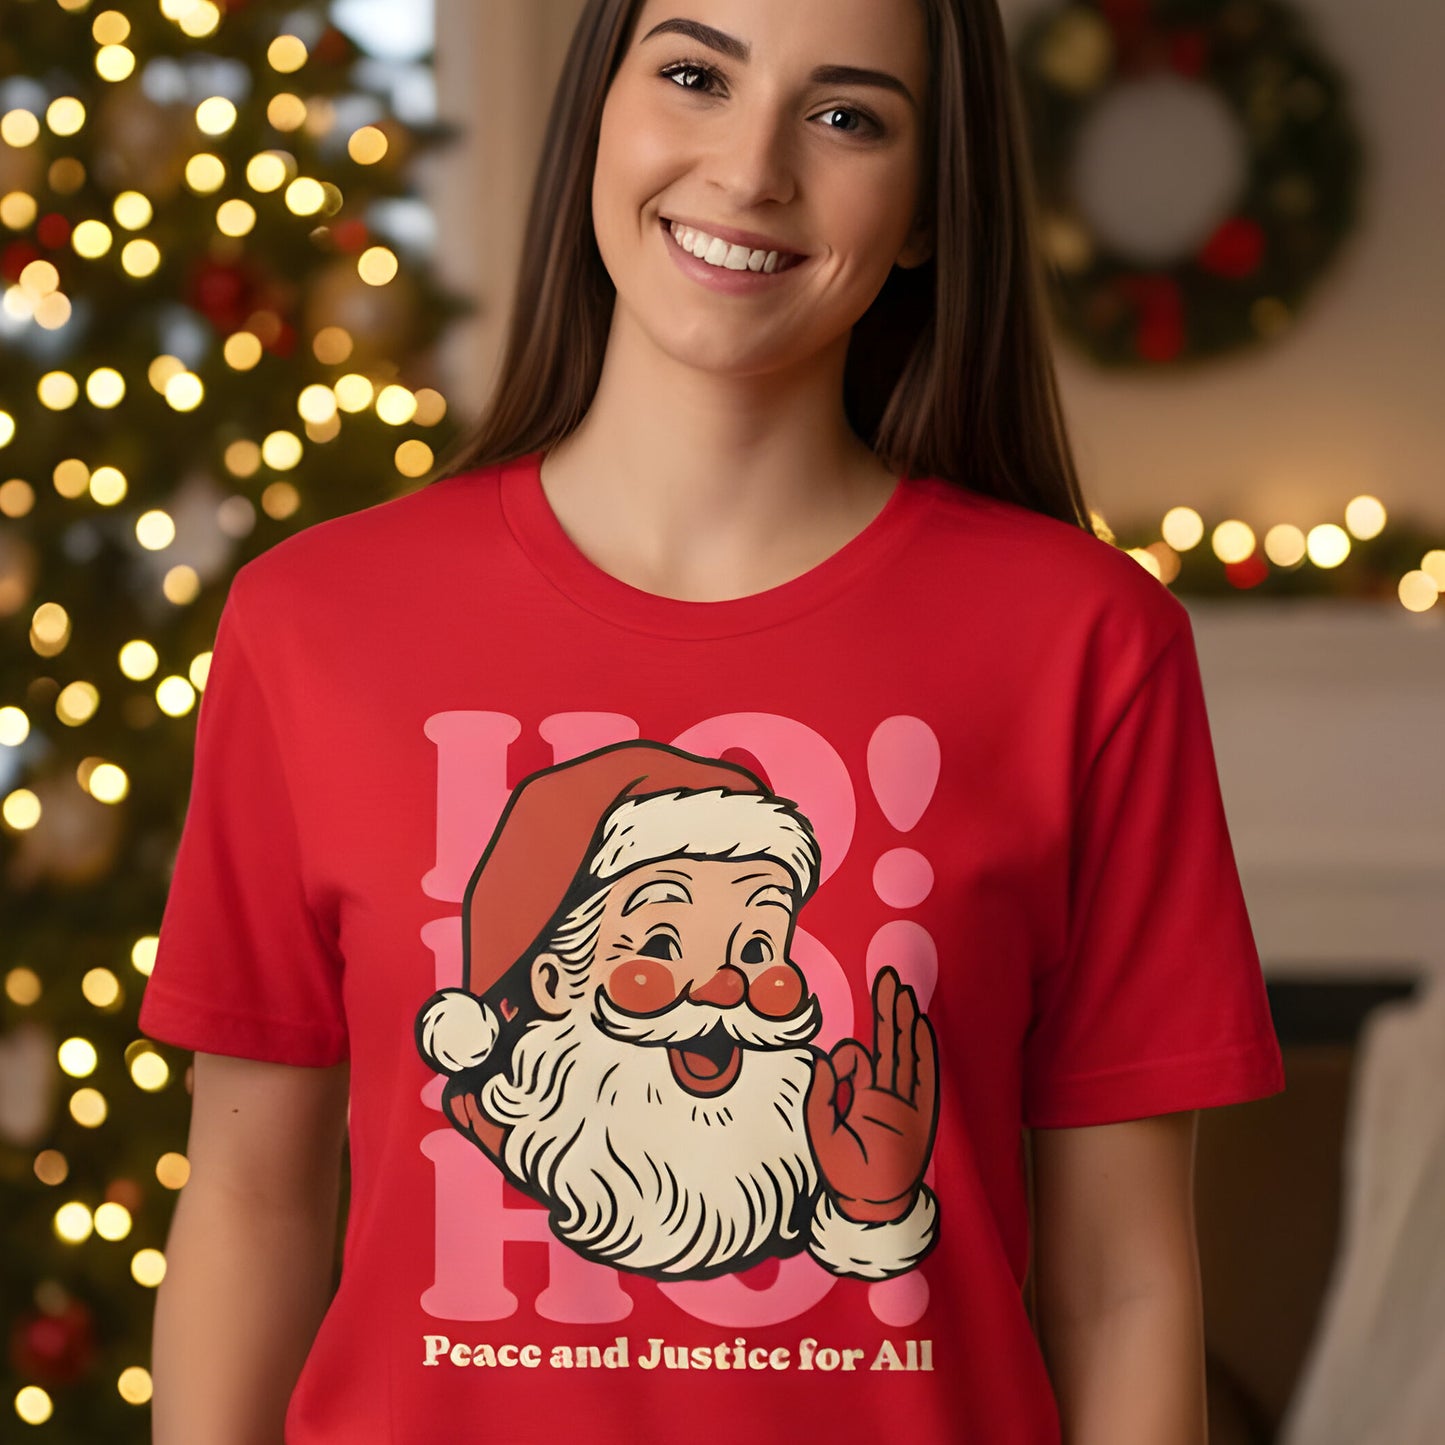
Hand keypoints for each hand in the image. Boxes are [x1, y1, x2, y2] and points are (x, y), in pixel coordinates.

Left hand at [805, 966, 937, 1222]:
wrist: (869, 1209)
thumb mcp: (820, 1129)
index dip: (849, 1054)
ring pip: (905, 1054)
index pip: (860, 1061)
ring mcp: (906, 1104)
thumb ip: (821, 1093)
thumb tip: (827, 1059)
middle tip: (887, 975)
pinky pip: (923, 1077)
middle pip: (888, 1045)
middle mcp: (887, 1097)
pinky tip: (920, 1026)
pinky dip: (923, 1051)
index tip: (841, 1060)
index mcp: (863, 1100)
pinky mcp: (921, 1115)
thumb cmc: (844, 1174)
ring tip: (903, 989)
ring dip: (904, 1021)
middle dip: (888, 1010)